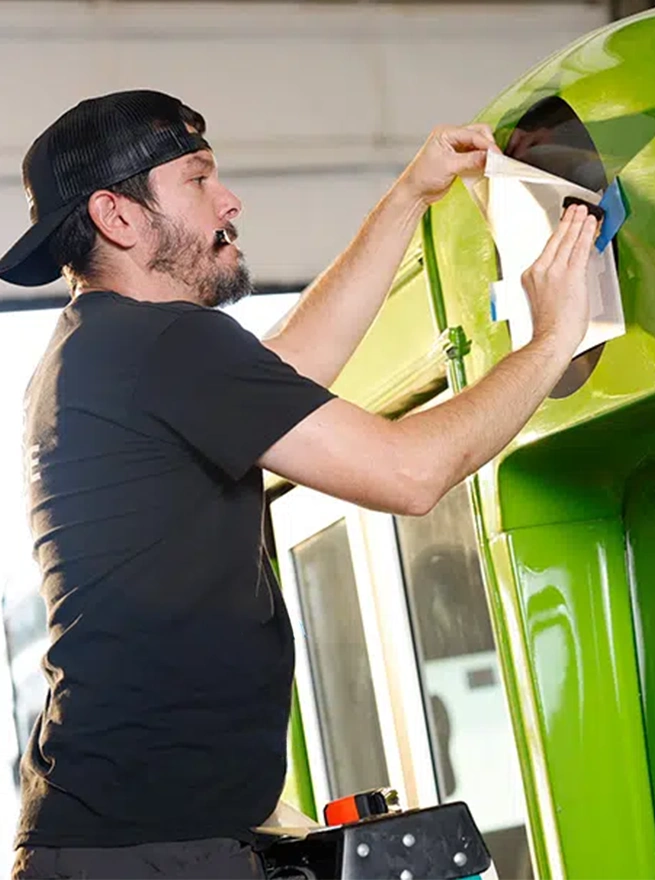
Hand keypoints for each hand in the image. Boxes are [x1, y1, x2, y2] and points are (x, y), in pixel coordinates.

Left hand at [399, 124, 499, 205]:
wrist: (416, 193)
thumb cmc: (423, 178)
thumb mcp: (449, 167)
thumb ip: (470, 160)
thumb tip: (489, 157)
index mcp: (446, 133)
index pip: (473, 133)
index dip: (487, 144)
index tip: (497, 156)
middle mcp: (452, 137)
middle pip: (479, 134)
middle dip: (488, 146)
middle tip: (496, 160)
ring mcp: (456, 148)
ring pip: (479, 145)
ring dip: (486, 154)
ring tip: (492, 166)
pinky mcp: (459, 159)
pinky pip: (476, 156)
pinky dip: (482, 162)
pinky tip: (486, 169)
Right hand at [521, 204, 598, 349]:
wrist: (550, 338)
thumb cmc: (547, 328)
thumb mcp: (539, 300)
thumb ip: (548, 284)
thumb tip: (564, 275)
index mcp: (530, 276)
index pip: (547, 249)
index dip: (558, 234)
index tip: (563, 225)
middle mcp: (540, 270)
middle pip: (556, 240)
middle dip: (567, 222)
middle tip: (574, 210)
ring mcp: (555, 272)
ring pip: (568, 241)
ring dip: (578, 224)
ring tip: (584, 213)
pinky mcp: (570, 275)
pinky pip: (579, 249)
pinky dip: (586, 234)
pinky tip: (590, 225)